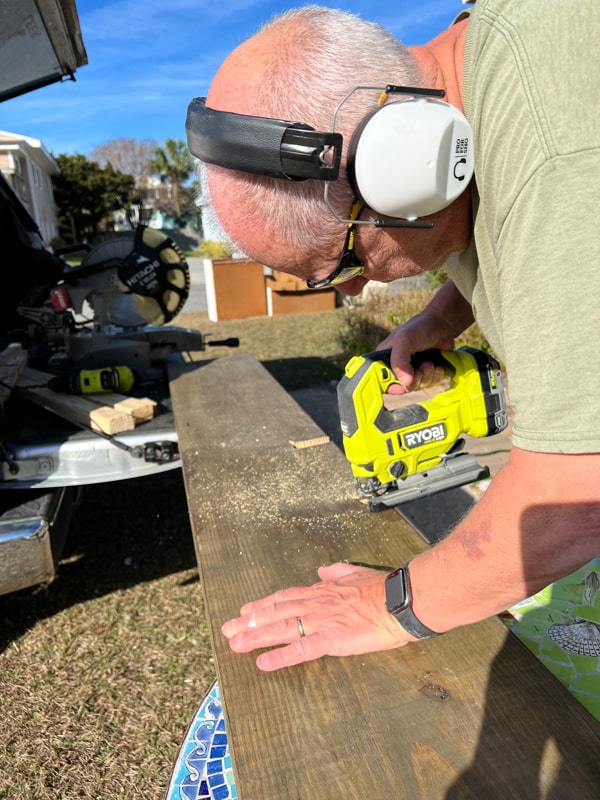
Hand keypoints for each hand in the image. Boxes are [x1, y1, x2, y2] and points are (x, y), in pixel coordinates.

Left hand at [221, 562, 415, 670]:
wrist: (399, 600)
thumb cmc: (382, 587)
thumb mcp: (355, 571)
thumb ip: (336, 571)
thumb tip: (323, 569)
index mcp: (321, 591)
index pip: (284, 598)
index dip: (263, 605)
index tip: (246, 610)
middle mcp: (315, 605)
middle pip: (275, 612)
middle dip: (249, 621)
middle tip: (228, 628)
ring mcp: (321, 622)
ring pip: (281, 629)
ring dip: (255, 636)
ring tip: (234, 643)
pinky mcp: (331, 640)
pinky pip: (300, 650)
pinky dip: (279, 657)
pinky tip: (262, 663)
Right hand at [377, 314, 454, 395]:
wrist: (443, 325)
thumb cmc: (420, 327)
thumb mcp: (404, 340)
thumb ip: (399, 361)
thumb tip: (405, 383)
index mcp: (385, 358)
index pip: (380, 380)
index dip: (389, 386)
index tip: (400, 386)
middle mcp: (397, 367)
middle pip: (401, 387)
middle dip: (413, 380)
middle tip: (419, 369)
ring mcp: (412, 371)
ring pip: (416, 387)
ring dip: (426, 377)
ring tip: (429, 363)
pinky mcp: (426, 373)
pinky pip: (429, 385)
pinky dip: (435, 378)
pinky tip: (437, 366)